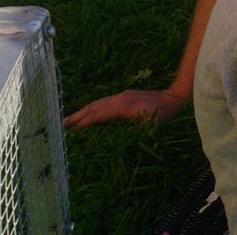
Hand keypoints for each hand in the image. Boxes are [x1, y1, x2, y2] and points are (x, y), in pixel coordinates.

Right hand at [63, 89, 185, 130]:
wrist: (173, 97)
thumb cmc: (164, 114)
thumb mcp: (151, 124)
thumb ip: (134, 129)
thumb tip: (117, 140)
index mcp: (123, 106)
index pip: (99, 114)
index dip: (84, 122)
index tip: (70, 130)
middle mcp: (120, 99)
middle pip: (94, 107)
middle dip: (78, 116)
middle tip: (62, 125)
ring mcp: (122, 96)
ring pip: (98, 103)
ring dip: (83, 111)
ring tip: (70, 120)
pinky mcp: (125, 96)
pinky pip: (104, 101)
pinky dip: (93, 107)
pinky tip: (89, 113)